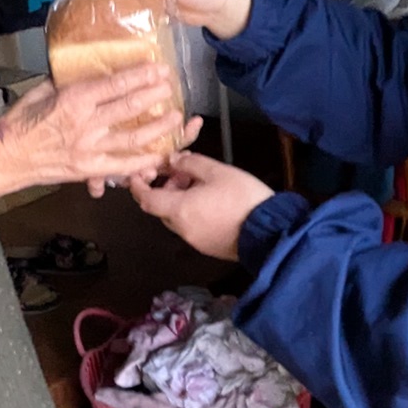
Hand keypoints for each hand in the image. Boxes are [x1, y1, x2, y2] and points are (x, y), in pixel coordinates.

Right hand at [0, 66, 198, 202]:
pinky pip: (122, 166)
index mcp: (73, 100)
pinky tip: (158, 155)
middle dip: (154, 96)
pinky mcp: (88, 169)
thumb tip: (82, 71)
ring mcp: (89, 149)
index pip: (115, 85)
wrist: (4, 159)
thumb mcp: (40, 92)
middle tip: (170, 86)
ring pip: (132, 138)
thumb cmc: (17, 124)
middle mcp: (86, 124)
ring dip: (157, 128)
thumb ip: (65, 83)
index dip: (140, 76)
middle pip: (129, 108)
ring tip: (175, 118)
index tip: (157, 69)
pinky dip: (142, 162)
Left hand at [129, 150, 275, 260]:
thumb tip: (173, 160)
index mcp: (180, 209)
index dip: (138, 186)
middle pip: (161, 208)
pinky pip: (191, 227)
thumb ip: (190, 163)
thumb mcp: (217, 171)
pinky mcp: (208, 247)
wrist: (269, 230)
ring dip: (180, 200)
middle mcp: (182, 229)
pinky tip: (211, 200)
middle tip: (182, 172)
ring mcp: (195, 241)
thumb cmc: (242, 198)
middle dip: (166, 189)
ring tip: (201, 183)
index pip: (146, 200)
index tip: (140, 173)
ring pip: (177, 218)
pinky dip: (192, 212)